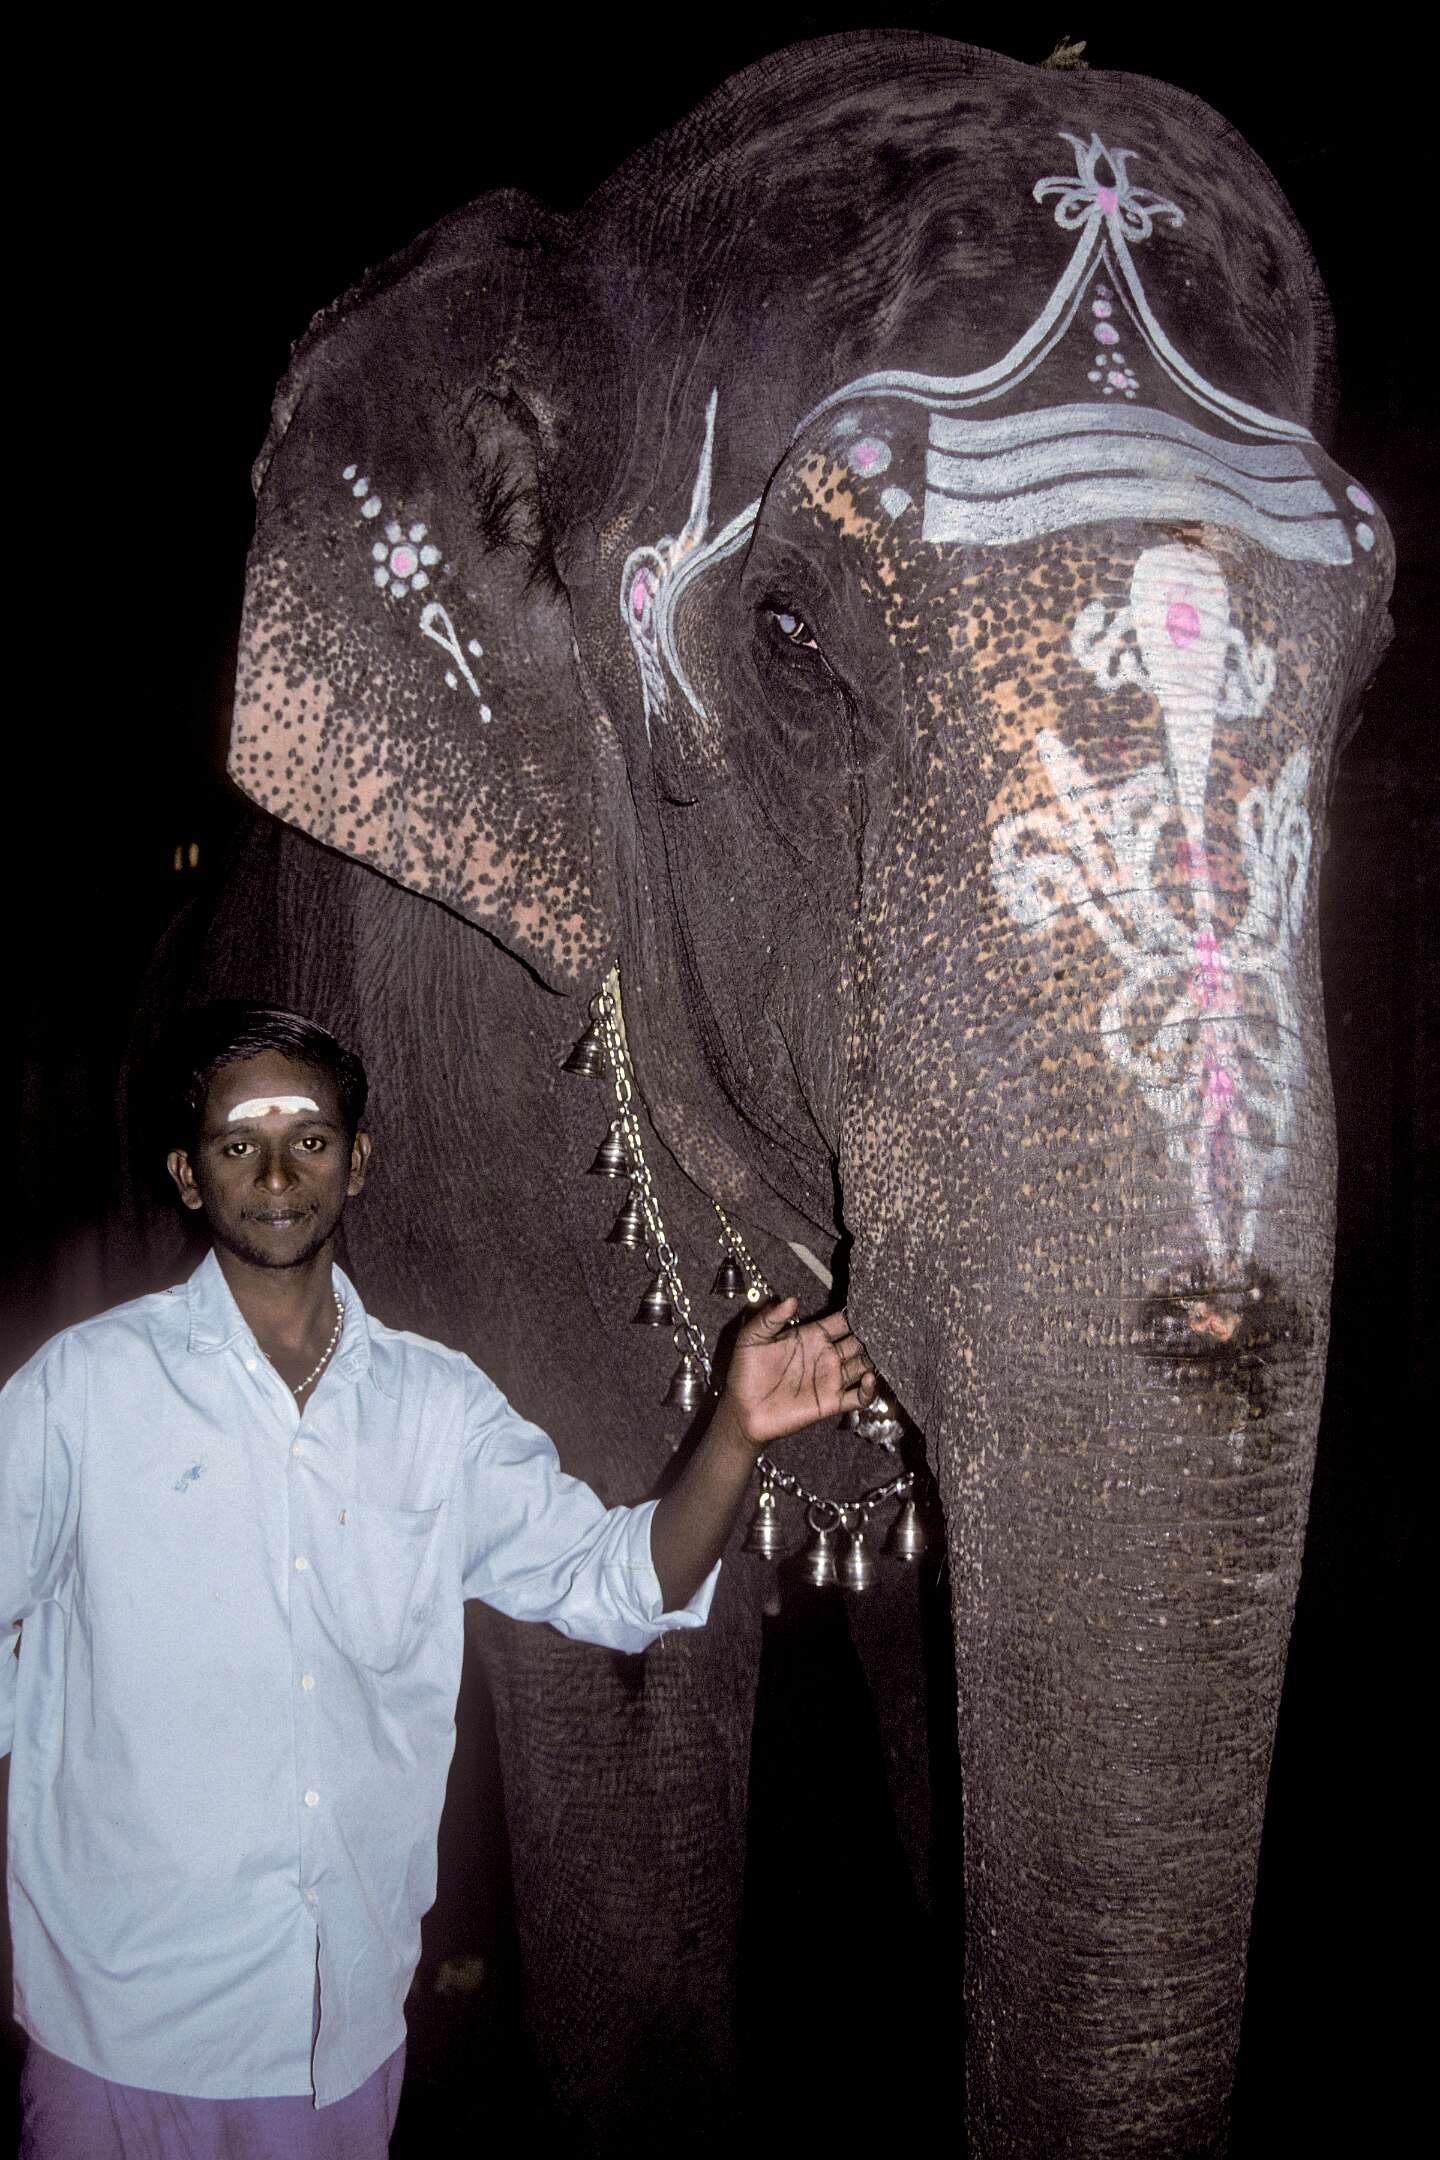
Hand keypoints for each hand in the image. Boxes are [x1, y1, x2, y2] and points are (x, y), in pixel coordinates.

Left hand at [722, 1298, 876, 1449]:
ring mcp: (830, 1379)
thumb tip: (791, 1299)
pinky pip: (858, 1397)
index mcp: (811, 1336)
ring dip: (876, 1360)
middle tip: (890, 1327)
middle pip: (858, 1342)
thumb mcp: (751, 1339)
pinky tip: (869, 1378)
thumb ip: (770, 1318)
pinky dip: (869, 1389)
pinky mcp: (831, 1402)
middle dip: (872, 1335)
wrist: (742, 1411)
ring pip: (863, 1366)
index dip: (856, 1314)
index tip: (871, 1305)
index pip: (841, 1321)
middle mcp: (826, 1356)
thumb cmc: (744, 1373)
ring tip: (888, 1351)